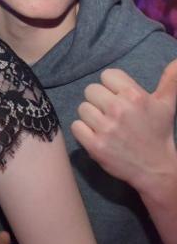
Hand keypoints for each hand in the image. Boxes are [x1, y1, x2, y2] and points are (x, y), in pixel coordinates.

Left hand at [71, 60, 176, 194]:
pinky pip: (75, 126)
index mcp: (135, 95)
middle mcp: (119, 109)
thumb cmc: (158, 133)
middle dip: (99, 100)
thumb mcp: (167, 104)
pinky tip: (97, 135)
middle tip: (111, 113)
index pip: (107, 75)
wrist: (155, 168)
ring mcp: (106, 128)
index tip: (119, 98)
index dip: (111, 87)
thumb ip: (171, 79)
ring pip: (82, 108)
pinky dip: (83, 131)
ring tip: (105, 125)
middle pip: (91, 90)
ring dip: (91, 116)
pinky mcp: (95, 145)